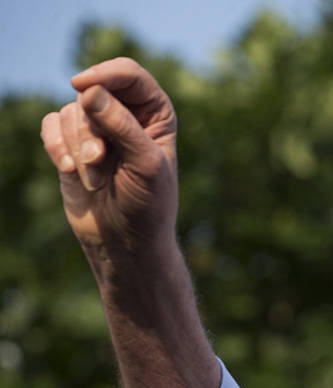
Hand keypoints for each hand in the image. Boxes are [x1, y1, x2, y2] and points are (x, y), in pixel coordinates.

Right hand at [40, 57, 177, 254]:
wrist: (125, 242)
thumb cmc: (148, 205)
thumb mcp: (145, 164)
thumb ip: (120, 125)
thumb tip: (89, 90)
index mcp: (155, 114)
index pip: (129, 75)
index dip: (105, 75)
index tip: (81, 86)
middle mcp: (126, 115)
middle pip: (93, 93)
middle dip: (90, 130)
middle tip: (99, 161)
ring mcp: (97, 129)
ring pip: (70, 112)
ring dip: (78, 149)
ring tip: (96, 180)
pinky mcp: (70, 145)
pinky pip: (50, 126)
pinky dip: (56, 147)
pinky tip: (68, 171)